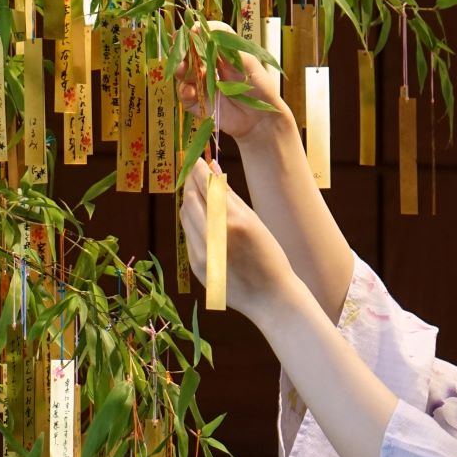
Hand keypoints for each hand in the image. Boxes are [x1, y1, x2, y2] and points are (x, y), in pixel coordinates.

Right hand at [175, 21, 291, 143]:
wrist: (260, 119)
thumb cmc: (260, 88)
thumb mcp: (249, 64)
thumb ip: (229, 50)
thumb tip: (209, 33)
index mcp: (223, 52)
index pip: (207, 35)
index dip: (198, 31)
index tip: (192, 31)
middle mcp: (209, 64)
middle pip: (190, 52)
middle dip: (183, 51)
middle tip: (182, 53)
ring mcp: (202, 83)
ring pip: (184, 72)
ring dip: (181, 70)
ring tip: (182, 71)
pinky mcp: (198, 102)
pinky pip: (185, 95)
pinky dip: (184, 92)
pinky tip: (190, 92)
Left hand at [178, 157, 300, 320]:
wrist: (270, 297)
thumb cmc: (269, 256)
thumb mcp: (254, 222)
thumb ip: (229, 197)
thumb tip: (212, 170)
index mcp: (234, 223)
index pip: (207, 188)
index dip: (198, 171)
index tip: (196, 160)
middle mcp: (215, 238)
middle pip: (190, 201)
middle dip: (190, 184)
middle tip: (194, 173)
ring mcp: (202, 255)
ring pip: (185, 218)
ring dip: (189, 202)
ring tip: (197, 192)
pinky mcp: (197, 266)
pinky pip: (189, 237)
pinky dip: (193, 223)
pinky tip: (201, 217)